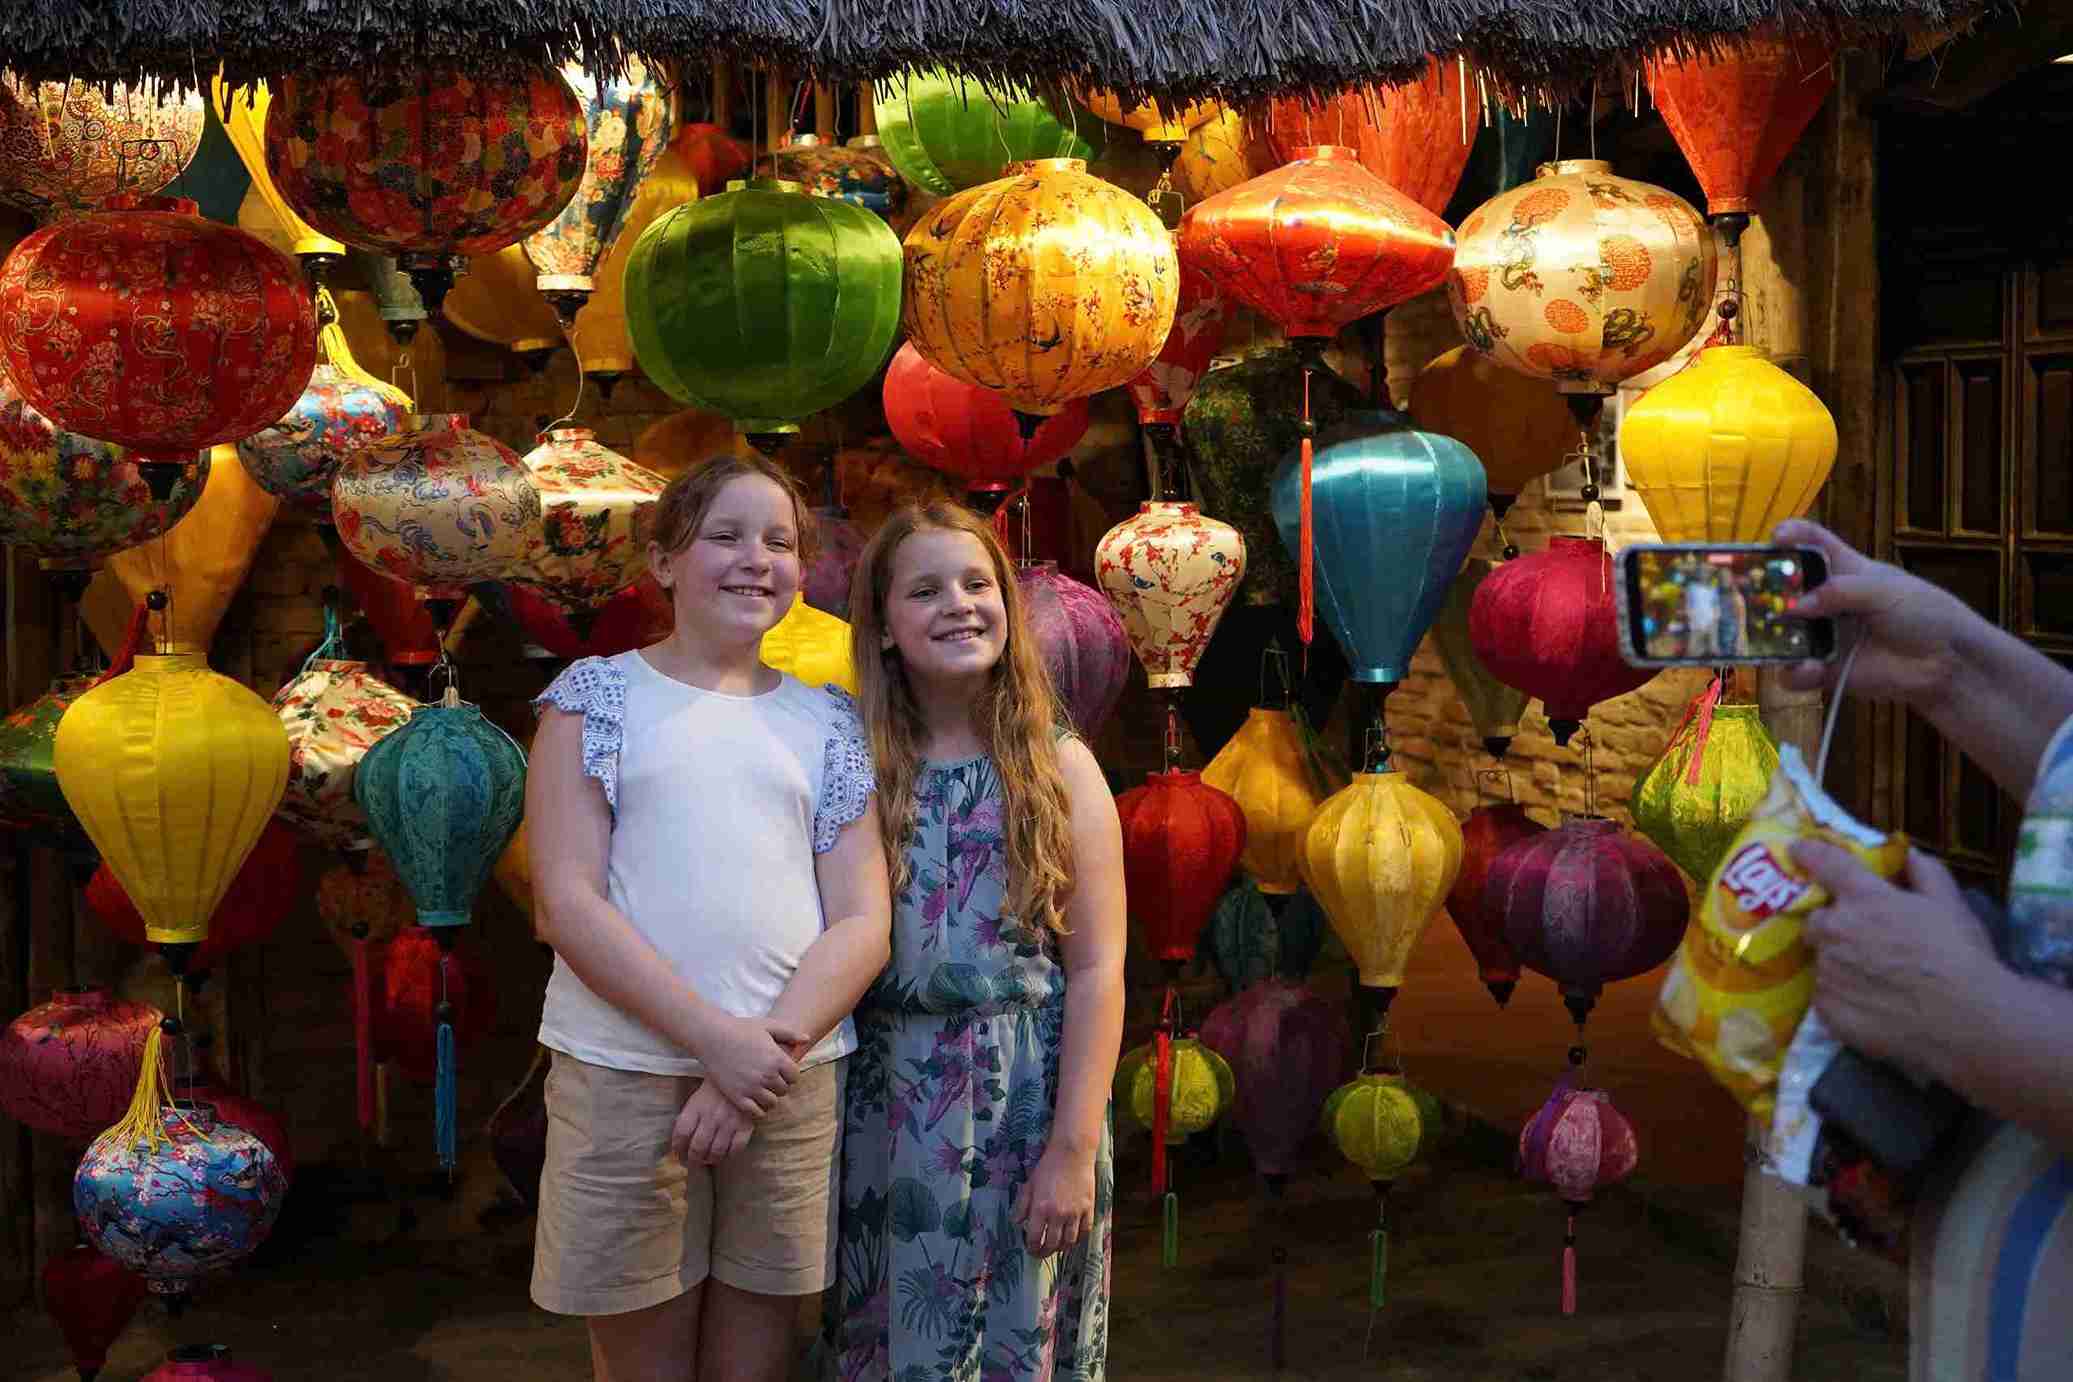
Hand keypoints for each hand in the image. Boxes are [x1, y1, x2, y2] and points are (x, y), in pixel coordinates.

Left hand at [671, 1080, 754, 1166]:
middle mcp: (711, 1117)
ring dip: (710, 1160)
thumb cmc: (715, 1090)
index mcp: (696, 1108)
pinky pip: (736, 1148)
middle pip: (697, 1147)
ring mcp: (729, 1122)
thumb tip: (680, 1142)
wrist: (740, 1075)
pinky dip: (729, 1155)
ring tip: (708, 1160)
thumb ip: (688, 1118)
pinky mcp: (745, 1125)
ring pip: (716, 1151)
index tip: (679, 1154)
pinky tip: (726, 1154)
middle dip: (693, 1160)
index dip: (678, 1148)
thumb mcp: (696, 1099)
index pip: (681, 1134)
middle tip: (693, 1162)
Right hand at [696, 1012, 808, 1115]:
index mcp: (777, 1059)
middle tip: (769, 1079)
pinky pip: (756, 1112)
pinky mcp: (738, 1097)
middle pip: (784, 1090)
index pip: (795, 1077)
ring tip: (761, 1089)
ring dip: (769, 1097)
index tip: (780, 1070)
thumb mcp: (768, 1026)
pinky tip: (753, 1099)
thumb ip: (789, 1033)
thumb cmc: (741, 1029)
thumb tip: (806, 1039)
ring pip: (772, 1103)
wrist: (713, 1037)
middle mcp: (767, 1075)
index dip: (789, 1074)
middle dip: (779, 1085)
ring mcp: (752, 1087)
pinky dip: (758, 1109)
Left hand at [1013, 1144, 1095, 1259]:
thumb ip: (1021, 1205)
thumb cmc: (1048, 1167)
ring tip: (1057, 1247)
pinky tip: (1073, 1237)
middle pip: (1052, 1244)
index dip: (1032, 1248)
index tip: (1031, 1250)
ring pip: (1069, 1242)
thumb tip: (1017, 1222)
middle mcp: (1058, 1214)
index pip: (1035, 1238)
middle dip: (1045, 1252)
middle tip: (1042, 1253)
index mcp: (1040, 1209)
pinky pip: (1085, 1231)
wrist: (1072, 1153)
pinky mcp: (1088, 1208)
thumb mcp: (1029, 1184)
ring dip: (1062, 1248)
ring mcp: (1075, 1213)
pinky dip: (1079, 1238)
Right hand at [1772, 519, 1972, 712]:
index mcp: (1845, 570)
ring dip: (1771, 633)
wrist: (1946, 662)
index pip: (1813, 543)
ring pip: (1781, 632)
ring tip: (1774, 635)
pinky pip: (1794, 672)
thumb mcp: (1886, 590)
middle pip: (1785, 588)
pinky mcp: (1823, 669)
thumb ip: (1840, 592)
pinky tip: (1810, 668)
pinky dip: (1795, 671)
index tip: (1776, 538)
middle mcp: (1826, 600)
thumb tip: (1797, 607)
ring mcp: (1822, 635)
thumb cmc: (1924, 613)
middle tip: (1753, 594)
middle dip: (1765, 589)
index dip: (1793, 535)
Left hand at [1793, 840, 2000, 1075]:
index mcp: (1865, 898)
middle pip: (1816, 920)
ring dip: (1838, 962)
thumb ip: (1927, 873)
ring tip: (1872, 979)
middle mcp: (1837, 929)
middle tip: (1858, 939)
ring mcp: (1829, 970)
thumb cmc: (1961, 956)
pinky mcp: (1827, 1007)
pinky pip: (1825, 995)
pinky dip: (1841, 996)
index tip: (1797, 849)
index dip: (1809, 853)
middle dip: (1830, 924)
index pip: (1826, 864)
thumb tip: (1909, 854)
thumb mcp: (1951, 905)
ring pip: (1821, 960)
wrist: (1965, 1018)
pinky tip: (1869, 1005)